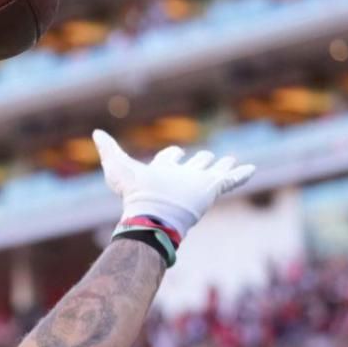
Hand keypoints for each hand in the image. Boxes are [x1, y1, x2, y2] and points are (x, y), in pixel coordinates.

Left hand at [90, 129, 255, 236]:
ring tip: (231, 160)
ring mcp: (197, 183)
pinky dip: (240, 174)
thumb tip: (96, 132)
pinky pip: (230, 180)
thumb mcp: (117, 166)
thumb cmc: (135, 193)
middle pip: (194, 165)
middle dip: (199, 161)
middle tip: (209, 157)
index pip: (170, 158)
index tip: (176, 152)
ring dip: (222, 165)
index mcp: (162, 171)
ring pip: (213, 171)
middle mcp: (181, 177)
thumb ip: (108, 149)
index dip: (172, 155)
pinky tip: (251, 169)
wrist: (154, 214)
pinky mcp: (211, 189)